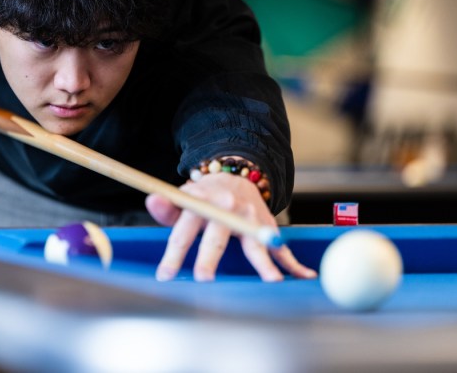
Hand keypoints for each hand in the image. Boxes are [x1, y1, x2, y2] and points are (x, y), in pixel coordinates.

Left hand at [146, 173, 316, 281]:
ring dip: (263, 261)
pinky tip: (304, 276)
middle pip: (216, 236)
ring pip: (254, 240)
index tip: (165, 276)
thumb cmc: (202, 198)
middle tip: (204, 278)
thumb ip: (166, 206)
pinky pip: (280, 246)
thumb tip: (152, 200)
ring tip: (272, 280)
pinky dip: (293, 263)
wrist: (234, 176)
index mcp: (201, 203)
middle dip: (209, 258)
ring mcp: (249, 216)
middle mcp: (226, 209)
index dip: (173, 254)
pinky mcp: (266, 224)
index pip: (184, 230)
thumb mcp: (181, 199)